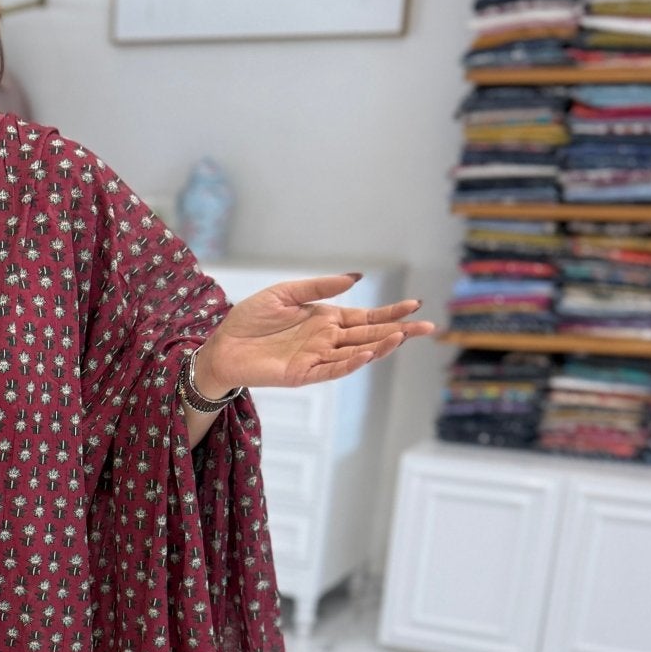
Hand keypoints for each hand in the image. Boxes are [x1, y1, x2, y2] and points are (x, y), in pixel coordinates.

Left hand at [194, 273, 434, 397]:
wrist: (222, 345)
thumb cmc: (250, 319)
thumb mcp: (286, 293)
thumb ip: (320, 286)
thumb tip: (356, 277)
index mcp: (326, 320)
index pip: (366, 318)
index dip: (391, 312)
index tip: (416, 305)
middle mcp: (327, 340)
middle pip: (370, 336)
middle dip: (399, 331)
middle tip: (428, 326)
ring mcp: (317, 358)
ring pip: (356, 354)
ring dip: (379, 347)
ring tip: (401, 336)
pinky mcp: (303, 373)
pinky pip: (332, 370)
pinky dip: (351, 363)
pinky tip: (368, 354)